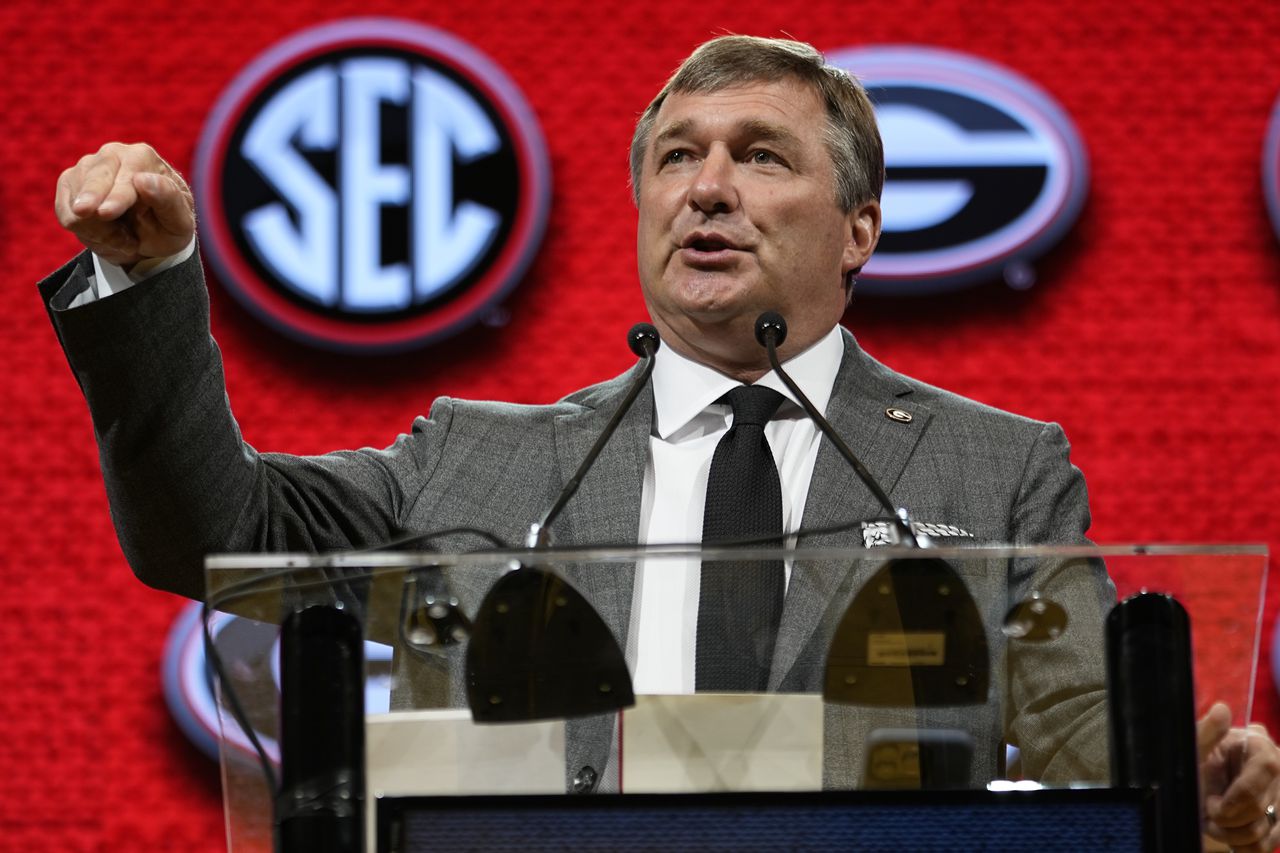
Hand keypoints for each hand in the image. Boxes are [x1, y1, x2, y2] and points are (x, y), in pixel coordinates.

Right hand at [54, 142, 194, 269]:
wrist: (151, 237)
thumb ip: (168, 199)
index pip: (126, 178)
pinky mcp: (69, 184)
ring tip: (126, 237)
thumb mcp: (179, 221)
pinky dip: (88, 233)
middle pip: (94, 182)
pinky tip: (108, 233)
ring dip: (102, 232)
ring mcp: (87, 167)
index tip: (106, 213)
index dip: (116, 197)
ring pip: (78, 204)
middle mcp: (112, 154)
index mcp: (142, 157)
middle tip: (98, 225)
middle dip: (93, 206)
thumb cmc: (168, 225)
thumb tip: (143, 179)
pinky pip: (67, 215)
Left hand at [1200, 702, 1279, 851]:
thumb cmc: (1197, 769)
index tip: (1213, 804)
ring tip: (1215, 823)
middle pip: (1260, 807)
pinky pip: (1266, 847)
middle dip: (1226, 817)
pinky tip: (1230, 836)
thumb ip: (1205, 733)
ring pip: (1264, 833)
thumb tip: (1222, 710)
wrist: (1198, 795)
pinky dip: (1243, 847)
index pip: (1267, 770)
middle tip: (1208, 810)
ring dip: (1231, 835)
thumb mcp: (1194, 751)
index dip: (1237, 796)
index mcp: (1260, 746)